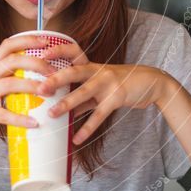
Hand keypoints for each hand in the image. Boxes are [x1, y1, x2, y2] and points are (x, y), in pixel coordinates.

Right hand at [0, 34, 57, 139]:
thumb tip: (24, 78)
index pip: (9, 45)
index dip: (28, 40)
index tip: (48, 41)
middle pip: (14, 61)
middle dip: (37, 63)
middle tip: (56, 72)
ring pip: (11, 84)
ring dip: (33, 87)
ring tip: (50, 93)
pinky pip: (3, 115)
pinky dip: (20, 119)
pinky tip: (34, 123)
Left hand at [36, 40, 177, 144]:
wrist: (151, 83)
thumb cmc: (122, 83)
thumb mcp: (101, 86)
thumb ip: (83, 97)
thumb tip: (64, 111)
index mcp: (92, 66)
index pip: (73, 53)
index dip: (57, 51)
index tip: (41, 54)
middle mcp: (98, 71)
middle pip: (74, 72)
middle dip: (55, 79)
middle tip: (39, 88)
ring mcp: (108, 83)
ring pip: (84, 92)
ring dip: (67, 104)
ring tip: (51, 115)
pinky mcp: (117, 97)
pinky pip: (99, 115)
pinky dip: (87, 128)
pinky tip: (77, 139)